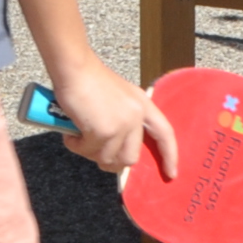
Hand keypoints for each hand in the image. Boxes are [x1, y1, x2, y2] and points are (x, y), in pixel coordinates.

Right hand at [49, 59, 177, 181]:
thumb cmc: (90, 82)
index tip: (171, 173)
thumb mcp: (118, 99)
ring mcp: (122, 124)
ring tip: (78, 135)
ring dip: (89, 152)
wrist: (75, 69)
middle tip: (93, 152)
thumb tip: (117, 149)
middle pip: (130, 158)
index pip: (165, 134)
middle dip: (111, 162)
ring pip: (107, 159)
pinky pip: (88, 151)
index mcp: (144, 105)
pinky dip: (76, 145)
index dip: (169, 155)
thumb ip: (125, 120)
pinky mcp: (104, 131)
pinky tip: (70, 131)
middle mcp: (137, 116)